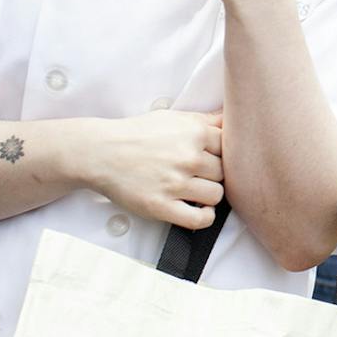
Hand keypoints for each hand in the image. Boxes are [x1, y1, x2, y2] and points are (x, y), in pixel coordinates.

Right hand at [77, 110, 223, 229]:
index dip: (220, 153)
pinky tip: (199, 209)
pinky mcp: (162, 206)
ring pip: (216, 195)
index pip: (230, 147)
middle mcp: (188, 157)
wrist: (101, 152)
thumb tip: (234, 116)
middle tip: (196, 173)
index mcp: (194, 132)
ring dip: (209, 195)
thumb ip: (206, 120)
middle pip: (224, 172)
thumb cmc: (137, 134)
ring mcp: (176, 183)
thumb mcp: (174, 117)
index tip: (209, 157)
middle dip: (212, 173)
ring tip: (194, 189)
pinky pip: (200, 219)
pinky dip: (205, 217)